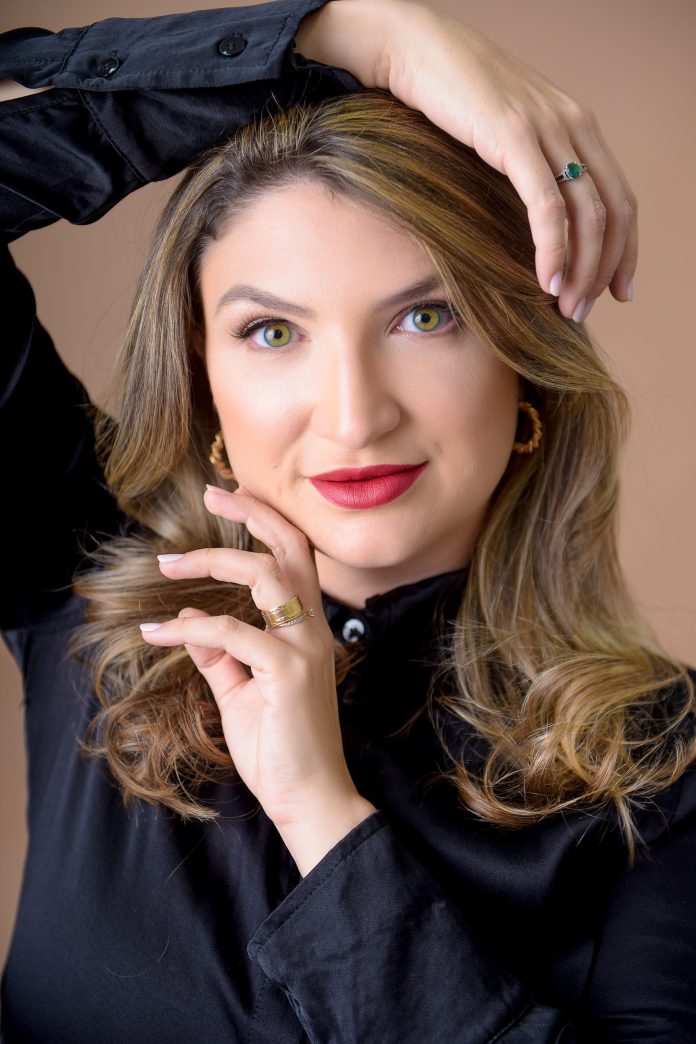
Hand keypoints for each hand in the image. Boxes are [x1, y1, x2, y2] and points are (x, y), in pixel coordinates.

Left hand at [139, 485, 364, 833]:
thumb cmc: (280, 747)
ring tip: (168, 565)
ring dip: (212, 561)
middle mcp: (314, 629)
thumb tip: (192, 620)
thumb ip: (221, 655)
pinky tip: (157, 631)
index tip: (232, 498)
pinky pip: (229, 633)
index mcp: (308, 630)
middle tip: (213, 492)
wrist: (308, 798)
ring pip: (265, 576)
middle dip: (254, 513)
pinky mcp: (288, 672)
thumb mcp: (241, 692)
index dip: (268, 522)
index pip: (296, 559)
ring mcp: (305, 648)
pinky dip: (189, 626)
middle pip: (291, 549)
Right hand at [295, 0, 636, 322]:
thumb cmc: (448, 99)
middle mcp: (573, 124)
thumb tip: (528, 221)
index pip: (620, 197)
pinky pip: (547, 205)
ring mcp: (548, 128)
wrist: (414, 50)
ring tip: (566, 307)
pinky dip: (553, 248)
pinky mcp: (515, 136)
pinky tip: (547, 281)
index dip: (625, 250)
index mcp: (576, 125)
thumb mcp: (501, 136)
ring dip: (582, 269)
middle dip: (604, 270)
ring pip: (588, 213)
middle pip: (613, 211)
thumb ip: (526, 168)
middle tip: (584, 310)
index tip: (617, 292)